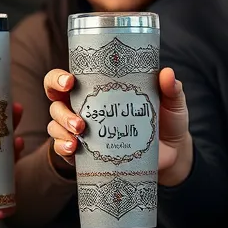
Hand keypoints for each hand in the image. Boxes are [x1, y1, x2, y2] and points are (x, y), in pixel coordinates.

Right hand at [44, 68, 193, 186]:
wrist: (172, 154)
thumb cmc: (167, 121)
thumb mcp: (172, 104)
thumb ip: (171, 89)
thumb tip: (167, 73)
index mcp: (99, 90)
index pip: (67, 79)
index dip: (59, 77)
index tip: (70, 81)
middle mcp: (85, 108)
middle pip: (56, 102)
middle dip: (60, 110)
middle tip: (80, 122)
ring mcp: (83, 132)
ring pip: (55, 126)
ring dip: (61, 130)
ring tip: (78, 138)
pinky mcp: (85, 154)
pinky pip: (62, 150)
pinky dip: (62, 149)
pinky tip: (73, 150)